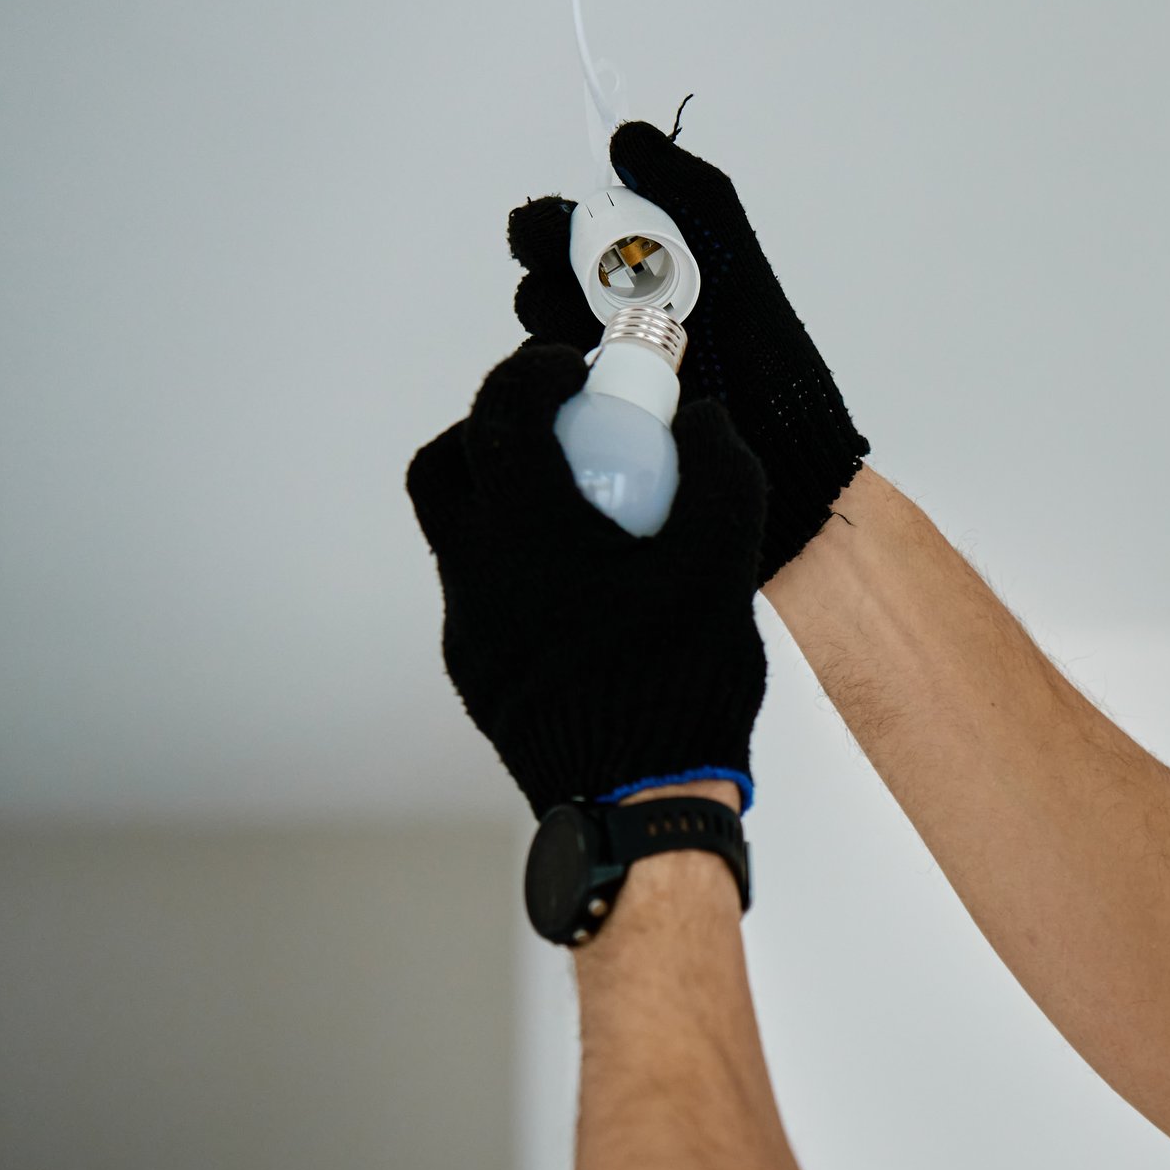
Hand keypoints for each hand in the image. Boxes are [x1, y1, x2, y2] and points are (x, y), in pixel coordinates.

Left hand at [406, 339, 770, 816]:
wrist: (639, 801)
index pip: (500, 416)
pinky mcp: (479, 672)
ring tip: (581, 509)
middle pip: (446, 466)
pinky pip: (485, 592)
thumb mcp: (722, 565)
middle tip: (559, 428)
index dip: (531, 373)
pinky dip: (522, 565)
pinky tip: (587, 587)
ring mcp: (470, 629)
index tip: (571, 368)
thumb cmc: (680, 685)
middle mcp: (477, 576)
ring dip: (507, 500)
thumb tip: (704, 423)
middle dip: (496, 429)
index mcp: (527, 537)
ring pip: (461, 535)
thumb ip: (720, 477)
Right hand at [508, 121, 870, 587]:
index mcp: (643, 272)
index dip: (551, 228)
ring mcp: (599, 375)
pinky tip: (589, 393)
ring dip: (552, 331)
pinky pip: (544, 397)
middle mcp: (612, 319)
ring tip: (597, 347)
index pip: (563, 232)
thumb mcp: (739, 268)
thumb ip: (693, 194)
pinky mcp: (593, 427)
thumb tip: (628, 135)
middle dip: (547, 277)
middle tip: (579, 296)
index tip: (565, 238)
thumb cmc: (771, 364)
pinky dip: (554, 386)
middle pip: (537, 280)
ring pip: (535, 336)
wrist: (791, 459)